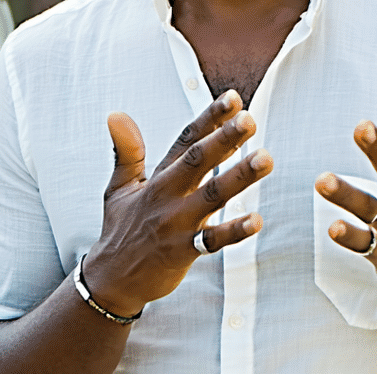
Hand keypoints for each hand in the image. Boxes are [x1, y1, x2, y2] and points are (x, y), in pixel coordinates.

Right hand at [84, 90, 271, 316]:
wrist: (112, 278)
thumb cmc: (121, 228)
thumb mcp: (118, 186)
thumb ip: (126, 150)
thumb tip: (116, 114)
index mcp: (157, 177)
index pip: (185, 140)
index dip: (209, 118)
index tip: (233, 98)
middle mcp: (167, 196)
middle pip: (199, 162)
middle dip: (225, 139)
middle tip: (249, 119)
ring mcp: (176, 224)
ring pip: (212, 196)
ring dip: (239, 177)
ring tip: (265, 158)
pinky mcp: (183, 252)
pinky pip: (213, 240)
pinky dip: (234, 230)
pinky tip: (257, 220)